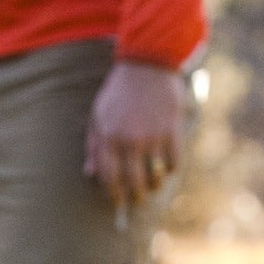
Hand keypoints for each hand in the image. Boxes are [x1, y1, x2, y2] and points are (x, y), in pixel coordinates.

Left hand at [84, 60, 184, 206]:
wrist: (147, 64)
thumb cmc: (118, 91)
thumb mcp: (97, 115)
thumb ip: (93, 146)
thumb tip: (89, 173)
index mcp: (108, 137)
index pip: (109, 176)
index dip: (113, 192)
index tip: (116, 199)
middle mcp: (129, 140)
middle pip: (133, 181)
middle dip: (134, 195)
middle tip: (137, 199)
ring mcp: (152, 136)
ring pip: (155, 175)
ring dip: (154, 185)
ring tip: (153, 186)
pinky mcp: (172, 129)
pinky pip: (173, 161)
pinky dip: (171, 168)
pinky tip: (167, 168)